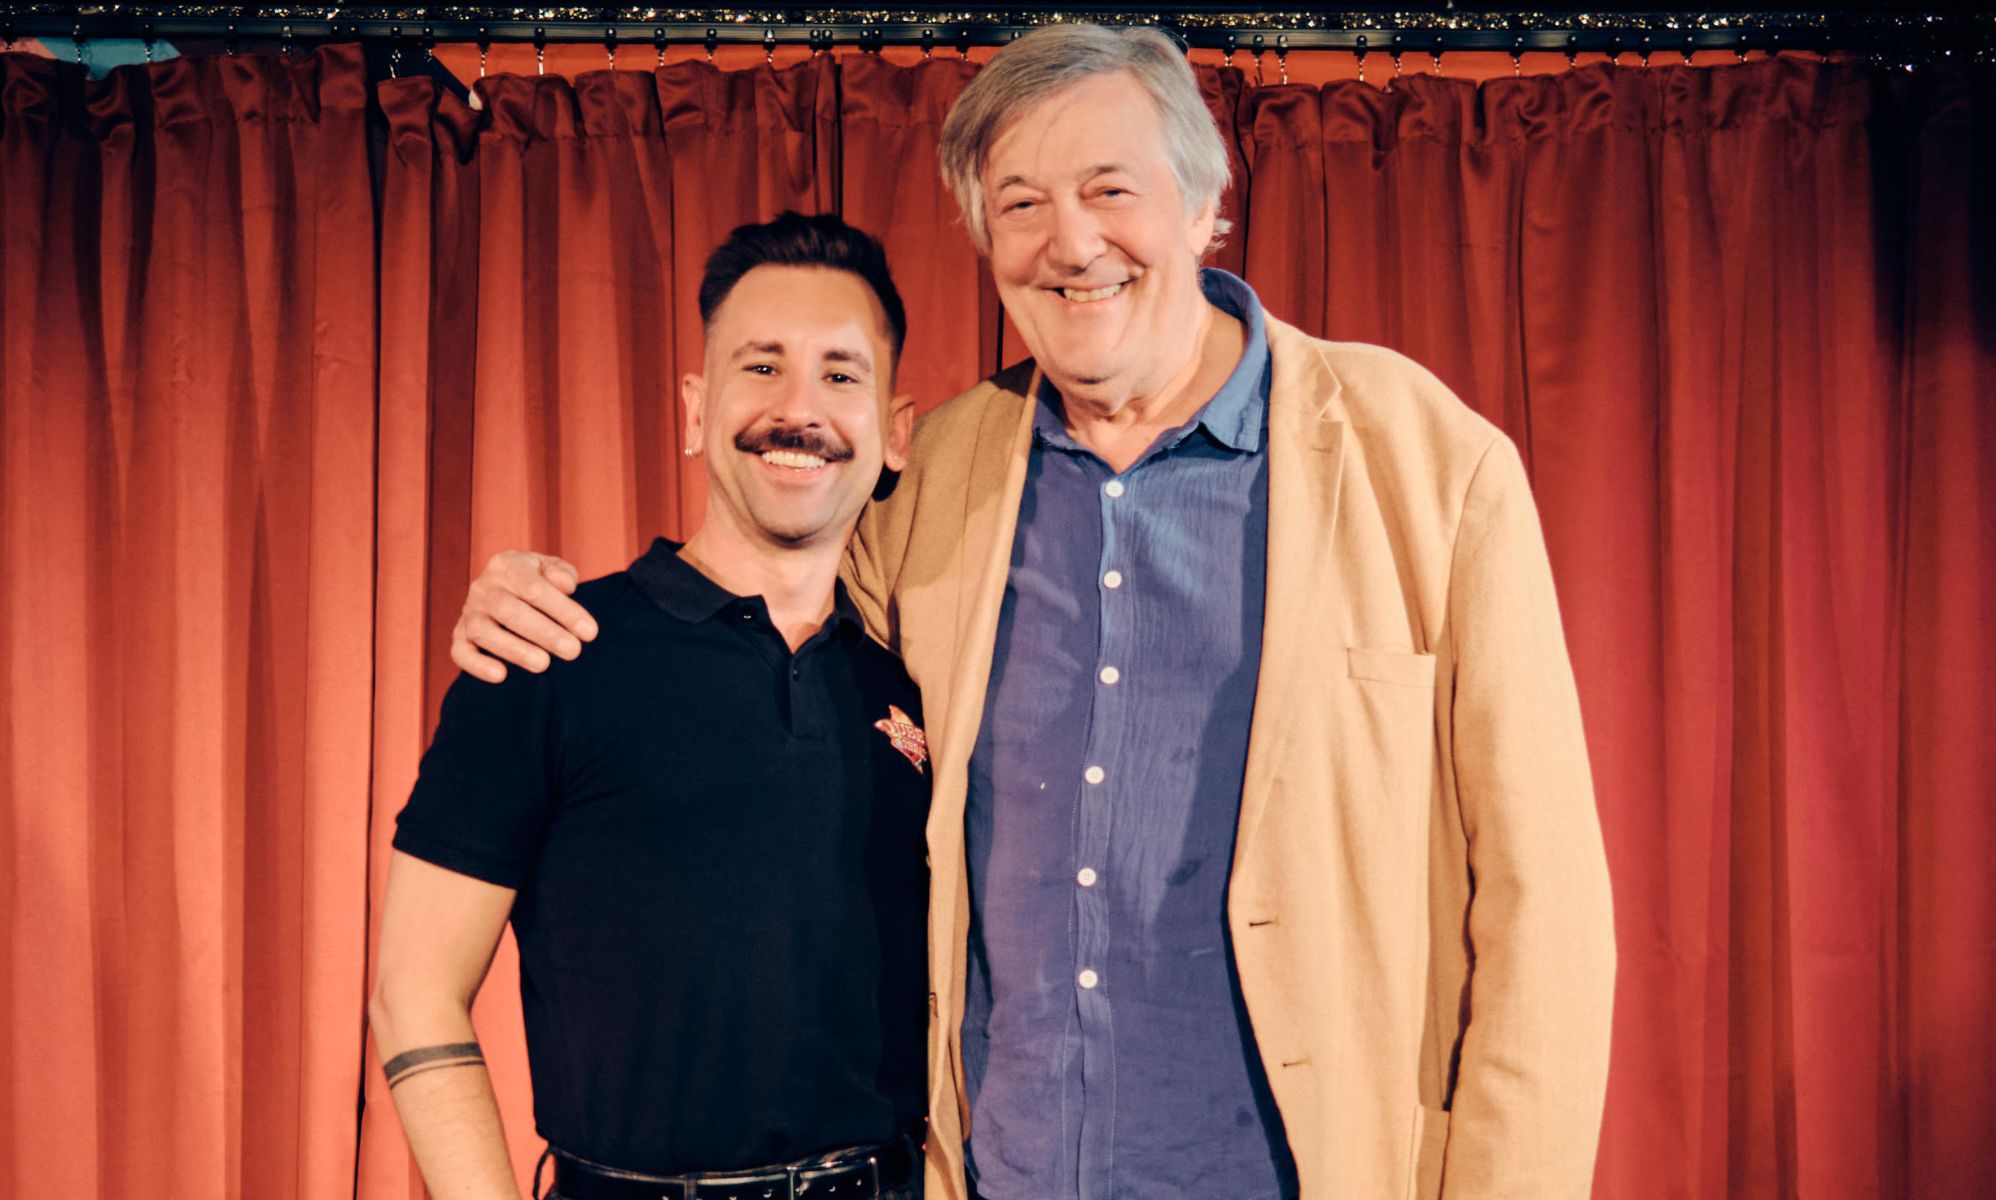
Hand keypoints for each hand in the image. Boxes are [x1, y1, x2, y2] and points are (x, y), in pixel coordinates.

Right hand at [449, 551, 598, 682]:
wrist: (506, 588)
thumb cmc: (536, 581)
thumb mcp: (551, 568)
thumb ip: (562, 573)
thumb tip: (565, 586)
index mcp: (506, 565)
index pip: (534, 588)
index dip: (563, 610)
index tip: (590, 632)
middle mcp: (483, 588)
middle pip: (508, 610)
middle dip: (544, 632)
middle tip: (573, 651)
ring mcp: (469, 612)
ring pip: (483, 632)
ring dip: (514, 649)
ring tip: (544, 664)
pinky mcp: (459, 636)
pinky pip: (460, 652)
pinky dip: (477, 665)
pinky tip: (501, 676)